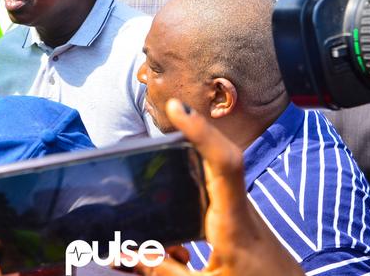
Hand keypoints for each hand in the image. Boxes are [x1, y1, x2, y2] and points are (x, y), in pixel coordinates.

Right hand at [131, 99, 303, 275]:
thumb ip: (163, 271)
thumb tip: (127, 254)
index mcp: (232, 225)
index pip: (224, 164)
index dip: (202, 132)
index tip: (177, 109)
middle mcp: (240, 210)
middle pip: (220, 157)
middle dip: (195, 132)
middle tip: (172, 110)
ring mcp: (242, 211)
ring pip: (216, 173)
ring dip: (192, 161)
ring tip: (173, 160)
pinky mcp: (240, 218)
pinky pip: (214, 194)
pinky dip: (192, 194)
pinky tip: (179, 239)